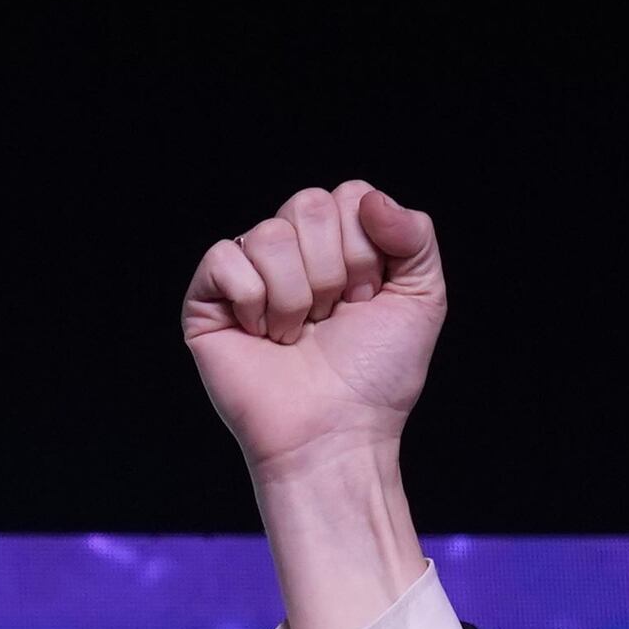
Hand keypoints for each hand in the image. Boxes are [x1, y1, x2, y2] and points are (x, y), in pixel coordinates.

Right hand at [183, 182, 445, 486]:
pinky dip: (252, 301)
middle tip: (329, 319)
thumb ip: (416, 234)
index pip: (349, 195)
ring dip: (294, 296)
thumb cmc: (374, 378)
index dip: (365, 249)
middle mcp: (292, 252)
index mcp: (338, 243)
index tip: (365, 300)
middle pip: (308, 205)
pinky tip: (260, 335)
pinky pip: (224, 257)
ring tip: (295, 335)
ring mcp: (248, 273)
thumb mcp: (422, 298)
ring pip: (270, 233)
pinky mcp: (207, 299)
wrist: (334, 434)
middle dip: (331, 270)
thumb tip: (369, 198)